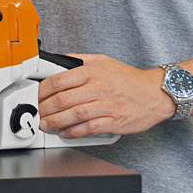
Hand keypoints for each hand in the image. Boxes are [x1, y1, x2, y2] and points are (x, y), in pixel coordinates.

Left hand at [38, 53, 174, 137]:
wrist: (156, 94)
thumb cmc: (131, 80)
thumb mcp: (105, 61)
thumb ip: (82, 60)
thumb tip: (62, 60)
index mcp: (94, 72)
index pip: (60, 79)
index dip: (43, 90)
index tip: (37, 96)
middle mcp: (100, 87)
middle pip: (64, 99)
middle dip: (45, 108)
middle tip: (38, 113)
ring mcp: (107, 105)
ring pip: (74, 114)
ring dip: (56, 122)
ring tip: (46, 125)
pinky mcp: (114, 121)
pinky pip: (89, 128)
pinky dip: (74, 132)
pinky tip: (65, 132)